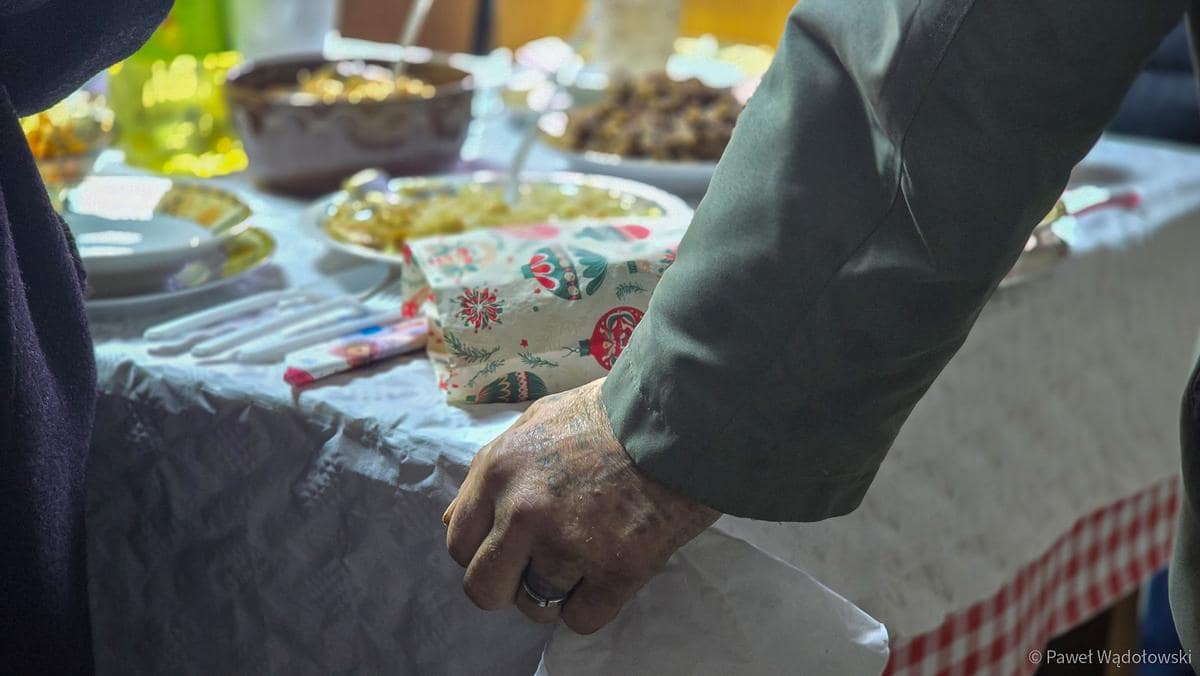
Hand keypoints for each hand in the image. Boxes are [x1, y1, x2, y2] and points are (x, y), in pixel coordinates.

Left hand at [444, 378, 719, 633]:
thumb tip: (453, 522)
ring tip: (586, 559)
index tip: (509, 548)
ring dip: (557, 592)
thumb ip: (490, 471)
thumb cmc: (610, 414)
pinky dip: (594, 604)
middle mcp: (522, 511)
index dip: (483, 553)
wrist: (682, 415)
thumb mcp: (536, 423)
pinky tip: (610, 571)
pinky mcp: (616, 569)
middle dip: (509, 585)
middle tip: (540, 566)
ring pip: (536, 606)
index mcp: (498, 470)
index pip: (458, 545)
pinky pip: (582, 620)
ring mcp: (568, 543)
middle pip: (484, 590)